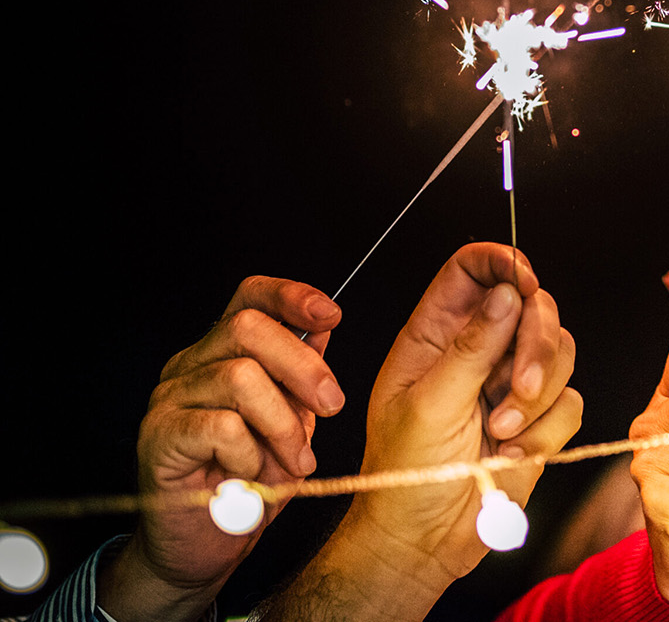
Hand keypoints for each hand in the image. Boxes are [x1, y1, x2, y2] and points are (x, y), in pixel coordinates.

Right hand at [100, 276, 343, 621]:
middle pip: (248, 327)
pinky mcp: (159, 436)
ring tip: (294, 461)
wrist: (203, 548)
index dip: (290, 296)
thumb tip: (322, 327)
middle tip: (332, 407)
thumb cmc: (248, 486)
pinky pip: (221, 426)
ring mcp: (170, 399)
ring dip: (282, 424)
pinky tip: (249, 476)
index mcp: (222, 355)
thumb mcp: (290, 426)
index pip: (249, 298)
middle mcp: (190, 367)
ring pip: (239, 377)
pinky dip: (249, 454)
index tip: (331, 314)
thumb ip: (299, 380)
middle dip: (303, 366)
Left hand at [337, 243, 579, 591]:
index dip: (503, 263)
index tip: (524, 282)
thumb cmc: (404, 474)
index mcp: (435, 334)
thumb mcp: (429, 404)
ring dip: (539, 396)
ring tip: (502, 432)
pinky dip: (547, 431)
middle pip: (533, 306)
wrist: (425, 541)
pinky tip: (513, 454)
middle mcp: (478, 350)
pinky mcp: (540, 419)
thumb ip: (471, 347)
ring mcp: (510, 384)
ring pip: (560, 353)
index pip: (472, 269)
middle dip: (535, 345)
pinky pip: (570, 402)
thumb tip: (507, 294)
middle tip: (517, 387)